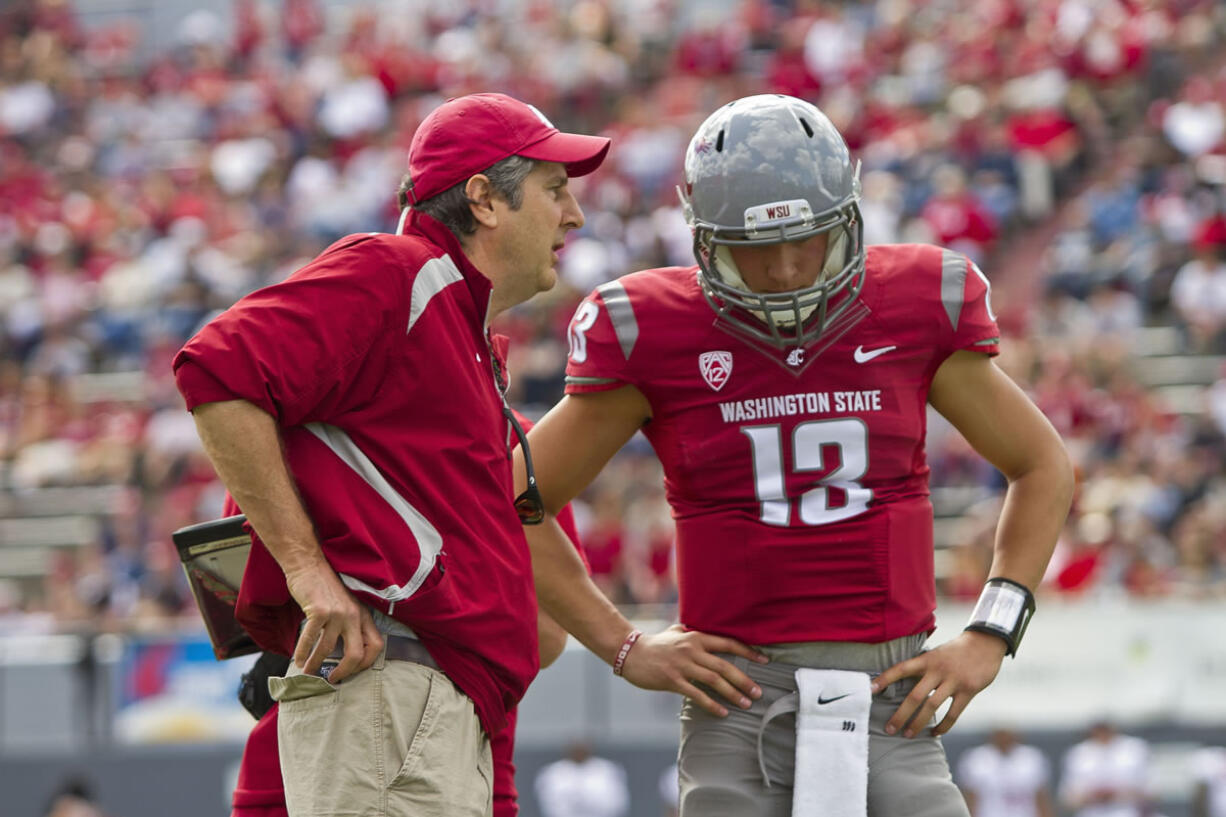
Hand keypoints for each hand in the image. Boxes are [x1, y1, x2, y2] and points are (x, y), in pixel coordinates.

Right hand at [284, 559, 383, 683]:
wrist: (310, 566)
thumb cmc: (326, 589)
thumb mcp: (347, 606)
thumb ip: (350, 626)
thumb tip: (345, 657)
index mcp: (363, 615)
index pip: (376, 646)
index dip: (366, 664)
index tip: (353, 672)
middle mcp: (354, 615)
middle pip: (357, 654)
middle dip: (345, 672)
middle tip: (333, 679)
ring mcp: (337, 613)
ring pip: (329, 649)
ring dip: (316, 664)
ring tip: (307, 672)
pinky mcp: (319, 610)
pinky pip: (310, 639)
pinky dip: (302, 653)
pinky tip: (298, 660)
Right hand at [618, 624, 766, 716]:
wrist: (631, 653)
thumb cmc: (655, 644)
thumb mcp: (675, 631)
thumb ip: (691, 630)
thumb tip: (702, 628)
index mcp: (696, 637)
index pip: (728, 643)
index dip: (748, 652)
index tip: (765, 661)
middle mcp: (692, 650)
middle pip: (725, 665)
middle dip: (744, 680)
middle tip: (758, 692)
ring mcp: (682, 665)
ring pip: (714, 680)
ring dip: (732, 693)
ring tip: (746, 704)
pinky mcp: (672, 680)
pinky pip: (696, 694)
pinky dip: (712, 704)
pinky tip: (723, 713)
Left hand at [872, 630, 1006, 737]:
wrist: (986, 643)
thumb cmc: (956, 651)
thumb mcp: (936, 653)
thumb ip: (923, 667)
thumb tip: (904, 683)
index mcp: (927, 659)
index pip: (901, 669)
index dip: (885, 679)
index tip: (870, 690)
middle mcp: (938, 670)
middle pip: (914, 696)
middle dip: (900, 715)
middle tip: (889, 729)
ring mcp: (954, 681)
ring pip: (931, 707)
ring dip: (918, 723)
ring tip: (907, 735)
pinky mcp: (969, 691)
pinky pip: (953, 713)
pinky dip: (943, 726)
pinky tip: (934, 733)